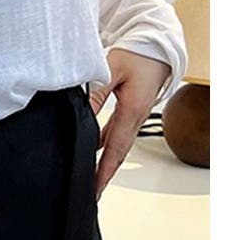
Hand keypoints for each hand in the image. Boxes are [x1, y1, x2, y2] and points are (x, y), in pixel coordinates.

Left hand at [89, 48, 171, 197]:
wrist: (156, 46)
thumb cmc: (137, 55)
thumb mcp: (111, 70)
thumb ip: (96, 92)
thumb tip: (82, 112)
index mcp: (132, 111)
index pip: (115, 148)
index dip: (104, 171)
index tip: (96, 188)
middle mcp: (136, 118)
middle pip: (118, 153)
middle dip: (105, 174)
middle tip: (93, 193)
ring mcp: (135, 116)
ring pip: (118, 144)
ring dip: (105, 161)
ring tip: (91, 176)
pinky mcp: (132, 111)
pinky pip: (118, 133)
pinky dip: (106, 145)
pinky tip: (93, 147)